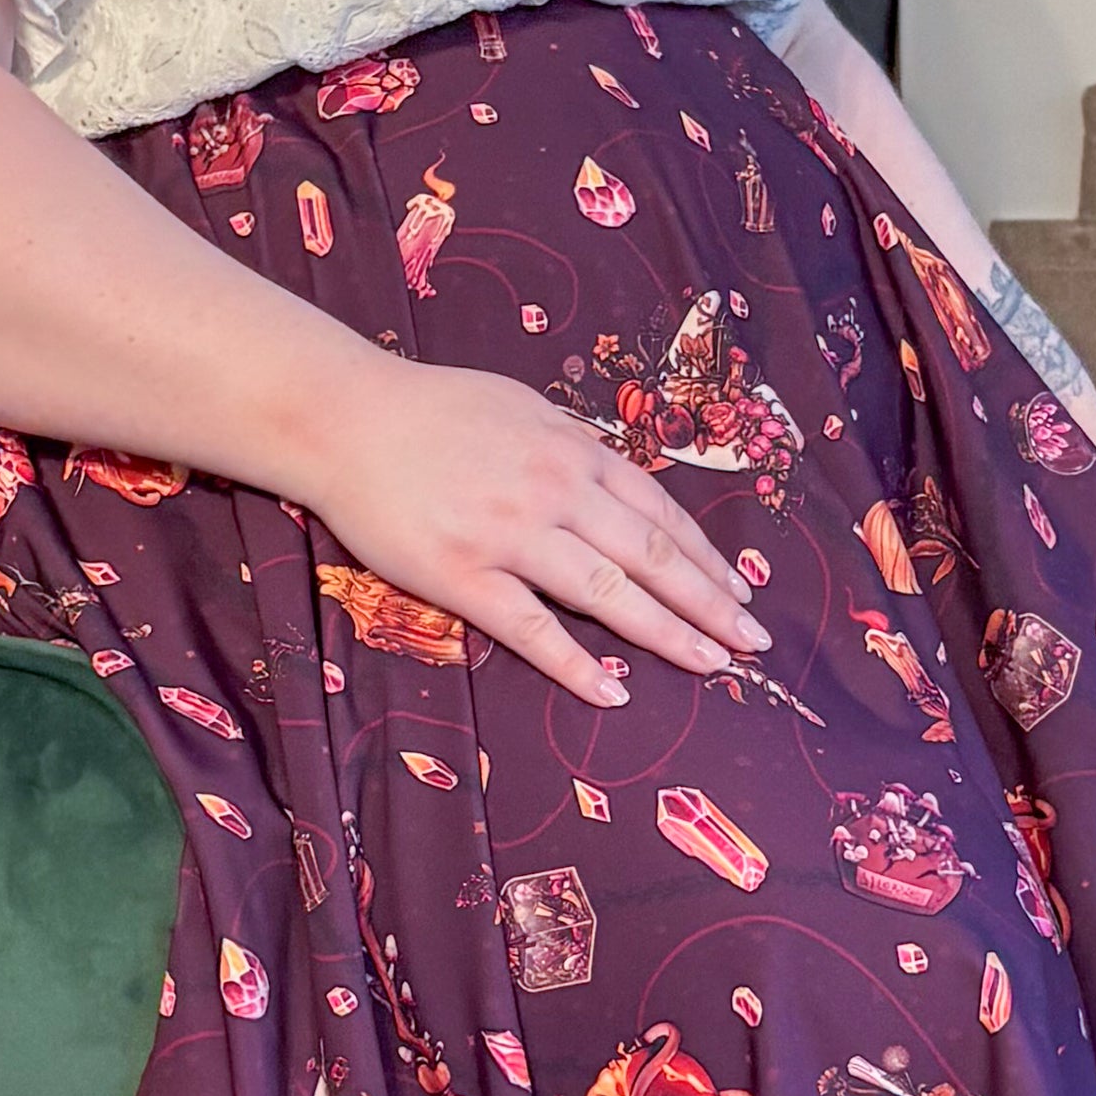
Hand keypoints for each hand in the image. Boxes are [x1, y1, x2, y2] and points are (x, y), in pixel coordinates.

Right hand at [305, 360, 775, 704]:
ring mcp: (510, 536)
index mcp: (573, 450)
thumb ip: (572, 445)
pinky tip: (613, 690)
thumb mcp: (521, 406)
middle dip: (709, 602)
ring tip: (710, 665)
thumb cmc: (431, 408)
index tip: (741, 592)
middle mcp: (555, 491)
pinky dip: (577, 663)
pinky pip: (531, 628)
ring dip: (666, 633)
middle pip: (650, 554)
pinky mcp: (462, 575)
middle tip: (752, 645)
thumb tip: (616, 478)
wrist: (343, 419)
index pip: (659, 511)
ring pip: (607, 591)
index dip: (705, 557)